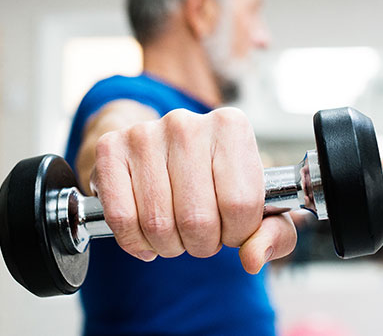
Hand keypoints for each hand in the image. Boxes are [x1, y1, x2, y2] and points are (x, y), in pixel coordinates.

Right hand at [91, 107, 296, 273]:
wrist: (160, 149)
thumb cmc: (212, 179)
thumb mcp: (257, 204)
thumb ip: (272, 234)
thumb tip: (252, 259)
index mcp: (231, 127)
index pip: (241, 205)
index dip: (236, 233)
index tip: (230, 228)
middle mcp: (186, 124)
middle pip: (197, 219)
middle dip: (201, 244)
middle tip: (200, 233)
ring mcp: (144, 134)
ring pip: (158, 224)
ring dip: (168, 245)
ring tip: (175, 231)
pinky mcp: (111, 149)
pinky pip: (122, 218)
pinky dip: (135, 241)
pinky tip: (146, 235)